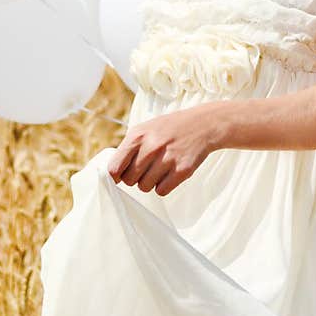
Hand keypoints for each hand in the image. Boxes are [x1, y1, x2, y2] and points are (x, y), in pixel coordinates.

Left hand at [107, 106, 221, 195]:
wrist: (202, 124)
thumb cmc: (168, 129)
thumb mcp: (144, 129)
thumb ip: (128, 148)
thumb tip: (113, 173)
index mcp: (137, 136)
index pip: (114, 168)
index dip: (116, 176)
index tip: (120, 177)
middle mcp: (151, 147)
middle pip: (129, 180)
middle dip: (135, 178)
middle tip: (146, 169)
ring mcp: (168, 159)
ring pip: (145, 187)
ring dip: (149, 183)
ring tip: (159, 169)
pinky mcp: (182, 170)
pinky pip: (161, 191)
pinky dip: (163, 187)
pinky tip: (168, 175)